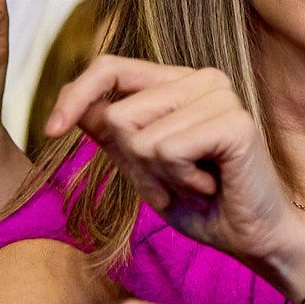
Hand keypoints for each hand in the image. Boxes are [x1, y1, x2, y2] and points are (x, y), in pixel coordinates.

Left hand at [44, 56, 304, 277]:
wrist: (253, 236)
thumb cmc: (202, 202)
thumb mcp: (143, 167)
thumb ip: (115, 134)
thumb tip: (75, 110)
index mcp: (181, 82)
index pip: (110, 67)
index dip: (74, 96)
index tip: (51, 131)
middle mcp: (203, 79)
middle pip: (118, 113)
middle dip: (132, 163)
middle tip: (171, 182)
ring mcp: (222, 97)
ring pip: (139, 136)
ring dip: (156, 177)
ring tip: (192, 184)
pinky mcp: (235, 123)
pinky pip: (167, 151)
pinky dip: (178, 180)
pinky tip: (209, 184)